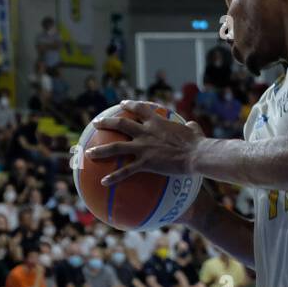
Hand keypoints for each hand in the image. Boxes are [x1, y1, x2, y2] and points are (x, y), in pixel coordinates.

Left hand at [86, 101, 204, 185]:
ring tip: (89, 153)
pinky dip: (114, 177)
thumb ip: (190, 126)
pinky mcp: (146, 162)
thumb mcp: (194, 130)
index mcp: (158, 122)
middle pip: (121, 124)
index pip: (140, 109)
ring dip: (101, 149)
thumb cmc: (198, 143)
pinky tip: (103, 182)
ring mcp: (144, 147)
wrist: (197, 154)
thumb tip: (192, 125)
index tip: (121, 104)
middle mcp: (147, 132)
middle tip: (95, 123)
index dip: (129, 105)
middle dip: (106, 123)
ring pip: (116, 146)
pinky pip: (126, 171)